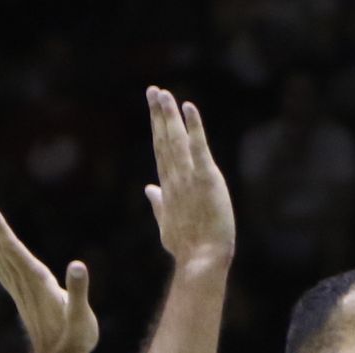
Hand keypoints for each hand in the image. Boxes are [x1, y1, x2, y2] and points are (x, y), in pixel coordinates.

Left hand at [0, 200, 97, 352]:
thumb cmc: (75, 339)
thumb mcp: (81, 317)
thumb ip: (78, 292)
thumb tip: (78, 266)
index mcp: (39, 284)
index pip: (16, 253)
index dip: (2, 232)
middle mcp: (25, 284)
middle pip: (1, 250)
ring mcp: (20, 289)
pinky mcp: (21, 293)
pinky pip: (0, 267)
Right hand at [145, 86, 234, 264]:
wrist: (202, 259)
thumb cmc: (187, 247)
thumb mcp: (167, 225)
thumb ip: (158, 204)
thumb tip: (148, 190)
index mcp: (168, 187)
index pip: (160, 151)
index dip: (156, 128)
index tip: (153, 108)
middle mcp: (175, 178)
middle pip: (164, 140)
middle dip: (158, 114)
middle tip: (153, 90)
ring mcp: (188, 178)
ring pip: (176, 140)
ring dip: (169, 115)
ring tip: (163, 94)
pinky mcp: (206, 179)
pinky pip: (199, 148)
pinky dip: (194, 127)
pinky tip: (188, 107)